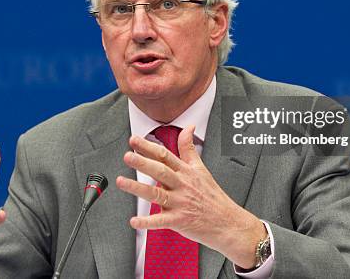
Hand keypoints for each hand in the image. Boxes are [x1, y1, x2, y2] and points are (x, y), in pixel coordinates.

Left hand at [116, 125, 265, 268]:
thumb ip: (189, 148)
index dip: (148, 147)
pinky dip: (147, 222)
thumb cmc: (213, 196)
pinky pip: (161, 221)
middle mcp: (182, 185)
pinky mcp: (180, 220)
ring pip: (156, 194)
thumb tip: (189, 127)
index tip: (134, 140)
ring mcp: (180, 203)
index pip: (165, 155)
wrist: (228, 222)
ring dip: (137, 188)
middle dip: (142, 163)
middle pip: (160, 171)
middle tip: (127, 156)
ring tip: (121, 182)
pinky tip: (134, 221)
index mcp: (186, 171)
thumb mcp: (201, 168)